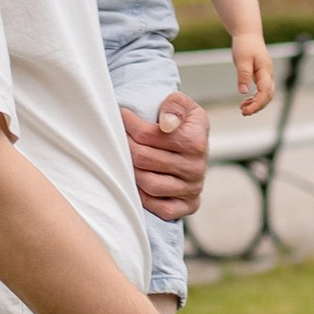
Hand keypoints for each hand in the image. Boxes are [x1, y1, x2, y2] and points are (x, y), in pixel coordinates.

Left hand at [124, 89, 208, 220]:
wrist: (196, 146)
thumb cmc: (184, 124)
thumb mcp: (184, 105)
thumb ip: (175, 105)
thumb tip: (167, 124)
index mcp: (195, 140)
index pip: (148, 135)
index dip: (129, 125)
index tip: (122, 117)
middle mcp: (196, 167)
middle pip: (144, 159)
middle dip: (124, 146)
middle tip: (116, 138)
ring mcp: (192, 189)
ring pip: (149, 184)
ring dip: (130, 172)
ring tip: (124, 159)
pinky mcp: (188, 205)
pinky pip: (160, 208)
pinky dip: (144, 197)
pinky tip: (136, 183)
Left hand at [231, 36, 275, 115]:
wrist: (248, 34)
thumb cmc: (245, 45)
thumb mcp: (242, 59)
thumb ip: (244, 75)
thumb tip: (244, 92)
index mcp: (265, 71)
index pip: (265, 92)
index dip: (257, 103)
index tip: (246, 111)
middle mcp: (268, 74)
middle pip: (268, 96)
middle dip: (257, 106)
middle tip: (243, 113)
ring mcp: (266, 75)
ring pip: (266, 94)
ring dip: (256, 103)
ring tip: (243, 109)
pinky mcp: (261, 76)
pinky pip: (261, 91)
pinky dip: (255, 98)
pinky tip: (245, 102)